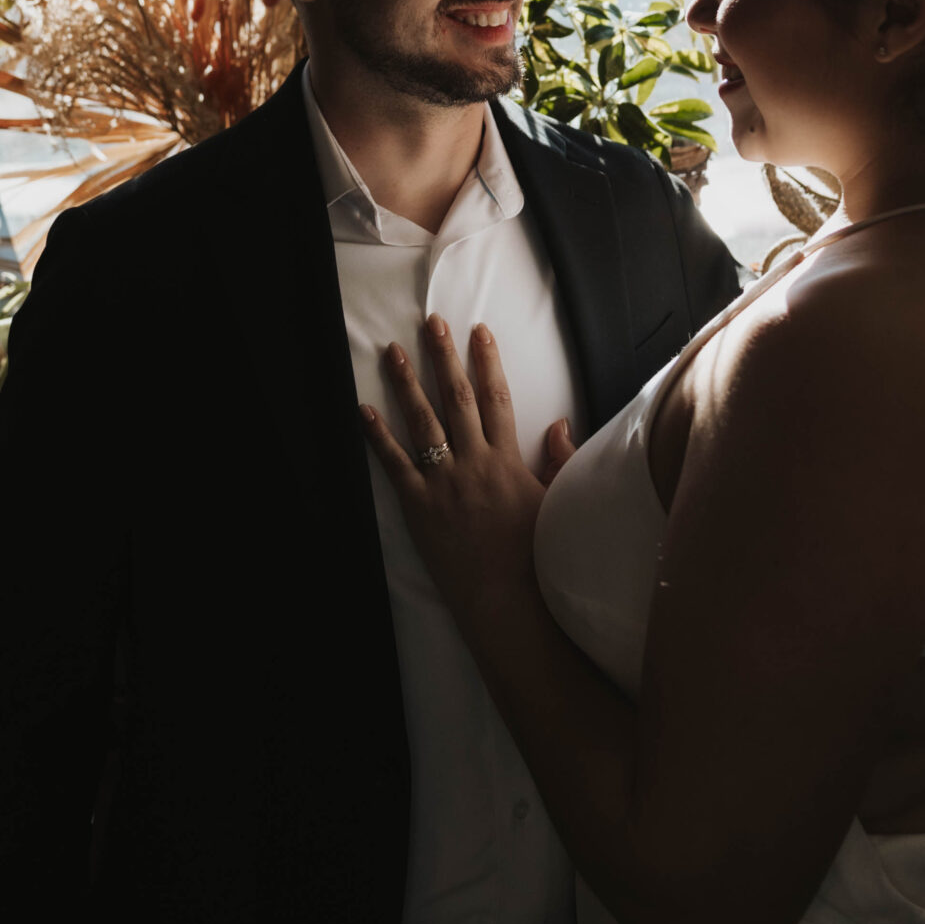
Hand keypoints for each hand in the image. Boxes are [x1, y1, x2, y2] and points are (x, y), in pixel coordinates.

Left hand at [360, 316, 572, 620]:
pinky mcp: (418, 506)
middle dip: (444, 357)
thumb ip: (559, 461)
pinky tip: (365, 411)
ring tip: (393, 352)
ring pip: (422, 423)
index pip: (496, 398)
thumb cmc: (535, 556)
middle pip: (456, 399)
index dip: (487, 361)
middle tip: (431, 324)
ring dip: (406, 384)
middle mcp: (473, 463)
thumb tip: (559, 422)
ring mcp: (443, 483)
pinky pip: (394, 464)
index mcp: (506, 460)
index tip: (478, 331)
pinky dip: (378, 437)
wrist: (506, 600)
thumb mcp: (556, 503)